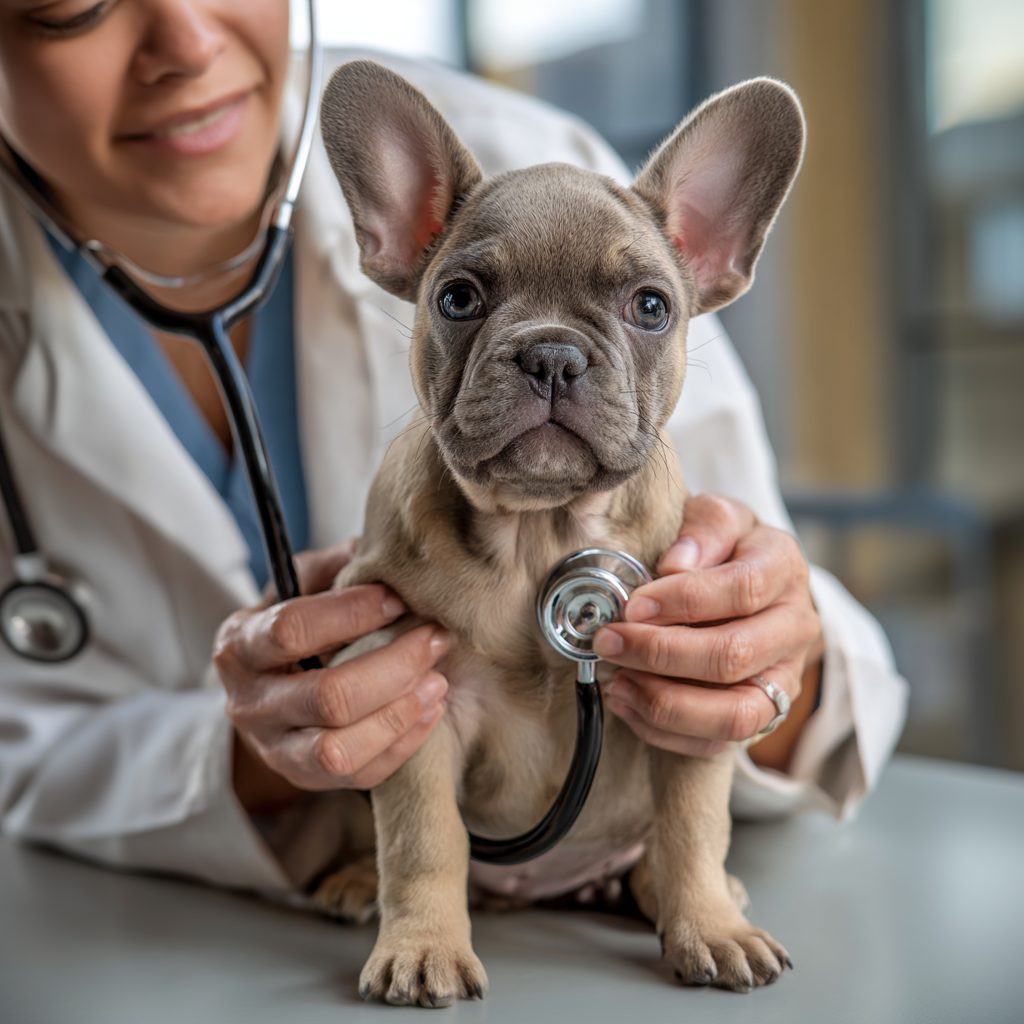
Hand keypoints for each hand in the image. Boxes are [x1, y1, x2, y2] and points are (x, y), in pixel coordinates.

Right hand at [214, 541, 449, 812]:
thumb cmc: (291, 628)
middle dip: (395, 665)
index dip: (351, 612)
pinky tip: (430, 711)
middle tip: (436, 638)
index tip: (397, 598)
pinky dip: (403, 744)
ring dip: (400, 713)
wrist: (266, 693)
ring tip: (438, 681)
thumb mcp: (297, 587)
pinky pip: (359, 776)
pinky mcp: (307, 779)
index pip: (293, 629)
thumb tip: (379, 550)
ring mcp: (275, 749)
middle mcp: (249, 704)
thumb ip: (332, 568)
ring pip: (340, 749)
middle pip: (329, 696)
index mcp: (240, 645)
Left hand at [593, 494, 823, 766]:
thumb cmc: (727, 547)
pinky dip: (665, 730)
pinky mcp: (762, 715)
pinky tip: (627, 702)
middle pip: (735, 655)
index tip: (633, 605)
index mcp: (784, 568)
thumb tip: (676, 563)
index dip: (684, 600)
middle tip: (610, 642)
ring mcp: (783, 678)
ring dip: (666, 703)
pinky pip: (717, 742)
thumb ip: (703, 528)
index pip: (743, 588)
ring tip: (618, 683)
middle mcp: (795, 627)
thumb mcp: (717, 516)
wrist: (758, 583)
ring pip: (735, 714)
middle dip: (661, 653)